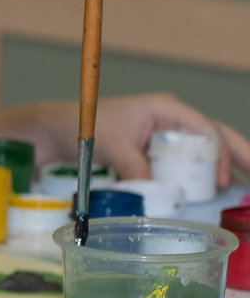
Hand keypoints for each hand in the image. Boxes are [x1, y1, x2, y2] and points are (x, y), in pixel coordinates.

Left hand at [83, 94, 249, 190]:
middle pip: (216, 134)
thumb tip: (152, 189)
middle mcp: (173, 117)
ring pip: (207, 146)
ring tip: (246, 184)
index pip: (205, 129)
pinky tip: (219, 186)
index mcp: (167, 108)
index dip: (218, 154)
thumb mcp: (112, 144)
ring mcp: (169, 131)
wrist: (64, 127)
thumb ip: (133, 165)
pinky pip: (189, 157)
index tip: (220, 181)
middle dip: (240, 154)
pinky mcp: (161, 146)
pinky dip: (205, 170)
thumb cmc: (88, 125)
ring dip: (227, 163)